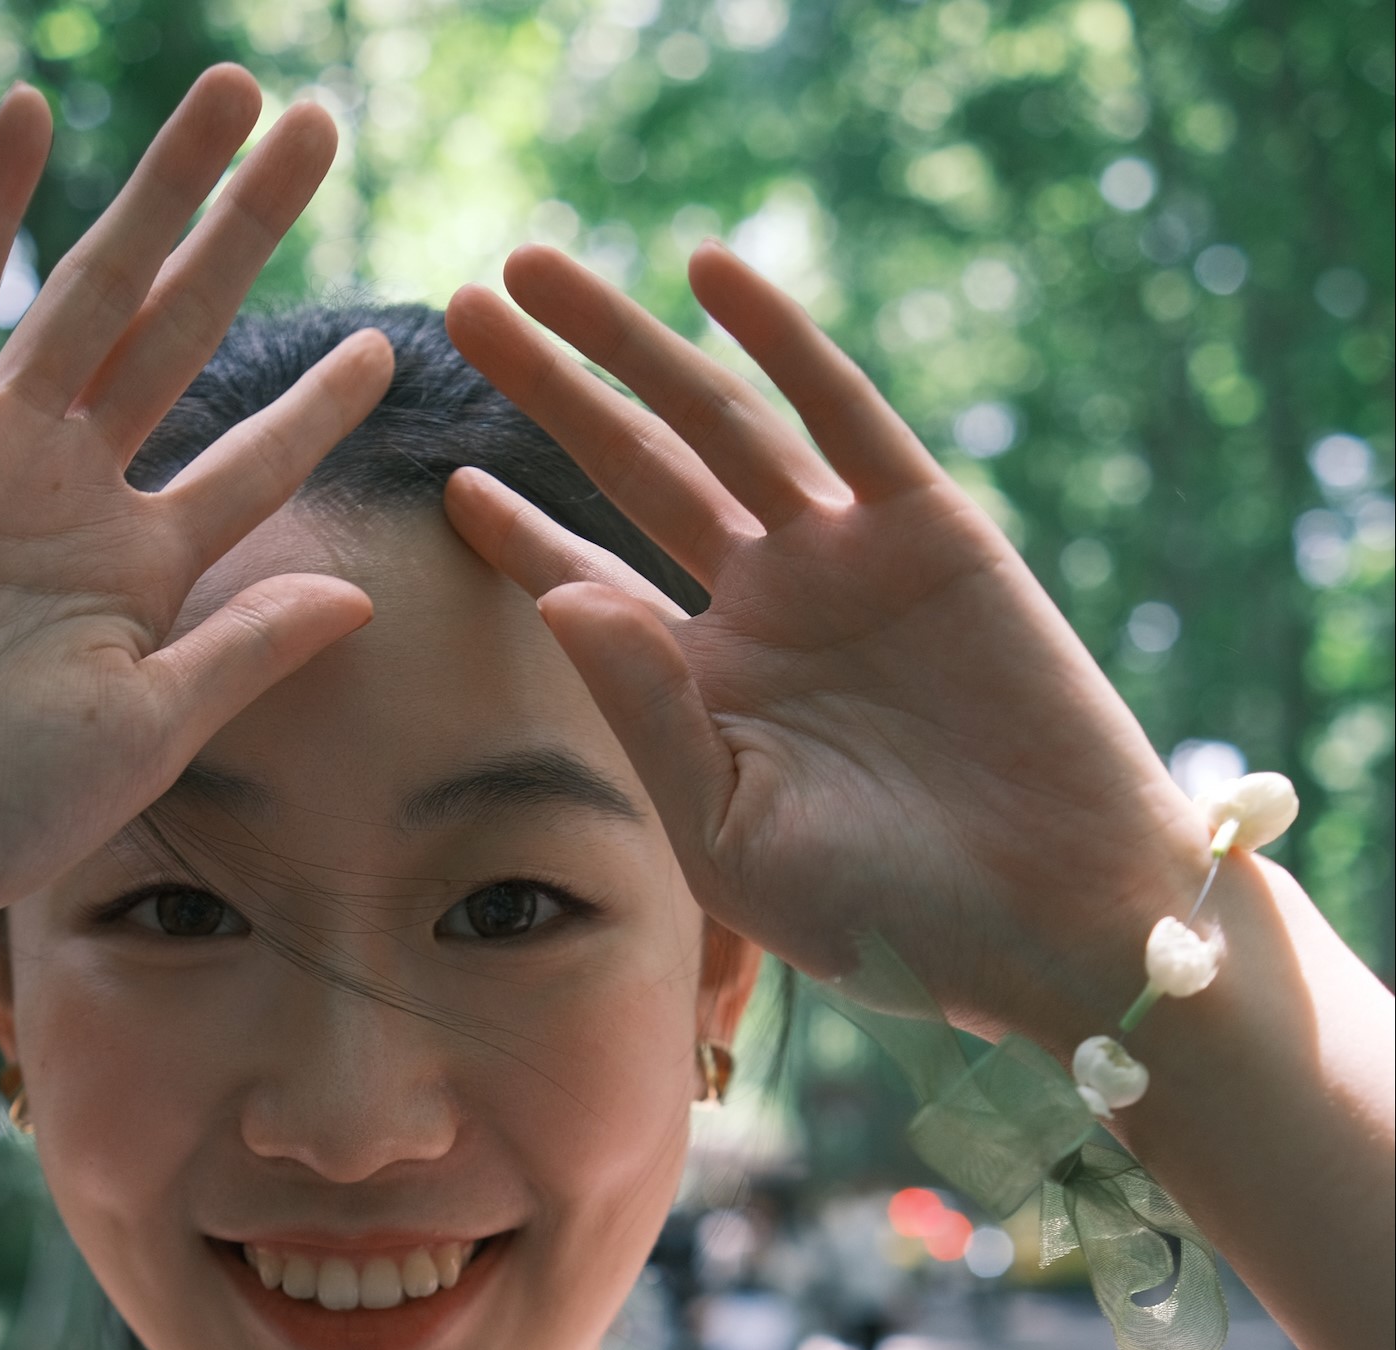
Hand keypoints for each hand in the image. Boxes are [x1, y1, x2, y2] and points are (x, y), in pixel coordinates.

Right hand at [0, 67, 392, 953]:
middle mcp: (77, 495)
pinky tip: (34, 119)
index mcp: (145, 572)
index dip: (320, 407)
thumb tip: (359, 596)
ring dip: (158, 192)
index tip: (390, 350)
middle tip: (320, 128)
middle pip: (188, 335)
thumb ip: (246, 651)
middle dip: (251, 232)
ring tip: (231, 94)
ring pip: (93, 292)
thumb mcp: (146, 729)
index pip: (255, 465)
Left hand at [443, 245, 1205, 1047]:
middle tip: (463, 308)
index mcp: (708, 694)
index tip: (451, 481)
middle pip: (635, 474)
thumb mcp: (730, 835)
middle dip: (553, 392)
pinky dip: (780, 342)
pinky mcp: (930, 528)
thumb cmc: (887, 915)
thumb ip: (645, 715)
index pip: (592, 584)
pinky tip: (707, 273)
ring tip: (533, 270)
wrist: (1054, 922)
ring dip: (630, 345)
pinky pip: (842, 415)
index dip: (519, 531)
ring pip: (718, 423)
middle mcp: (766, 611)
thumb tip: (557, 594)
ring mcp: (844, 562)